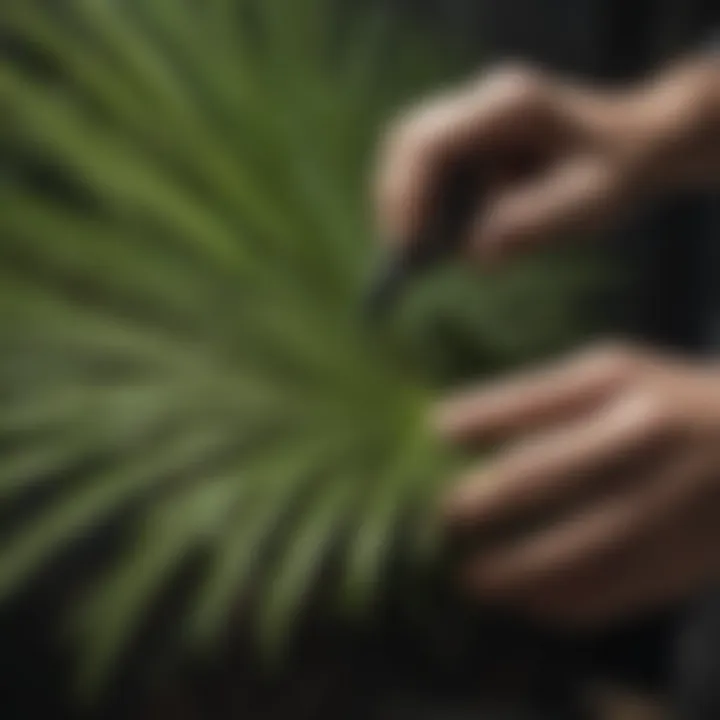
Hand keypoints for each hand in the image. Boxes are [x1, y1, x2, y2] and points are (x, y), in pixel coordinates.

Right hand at [375, 57, 718, 262]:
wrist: (637, 143)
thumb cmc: (618, 171)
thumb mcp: (590, 202)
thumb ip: (535, 224)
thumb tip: (475, 254)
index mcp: (510, 105)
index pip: (431, 141)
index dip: (408, 194)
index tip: (407, 246)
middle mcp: (484, 101)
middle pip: (407, 140)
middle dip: (395, 200)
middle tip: (399, 255)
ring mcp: (473, 115)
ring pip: (410, 153)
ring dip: (404, 202)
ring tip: (412, 253)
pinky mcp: (469, 136)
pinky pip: (426, 167)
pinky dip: (420, 203)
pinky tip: (431, 239)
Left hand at [437, 343, 719, 628]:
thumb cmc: (663, 399)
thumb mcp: (608, 375)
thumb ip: (536, 400)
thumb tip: (447, 430)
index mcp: (617, 381)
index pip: (531, 402)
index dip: (477, 420)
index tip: (432, 437)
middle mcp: (645, 432)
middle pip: (550, 473)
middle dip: (487, 502)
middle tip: (442, 522)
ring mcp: (674, 491)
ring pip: (585, 543)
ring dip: (522, 569)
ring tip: (473, 582)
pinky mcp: (695, 547)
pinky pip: (626, 586)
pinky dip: (574, 603)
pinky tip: (534, 607)